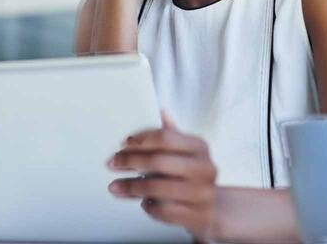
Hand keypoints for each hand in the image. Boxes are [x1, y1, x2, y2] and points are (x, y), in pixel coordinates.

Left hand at [108, 112, 218, 239]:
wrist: (213, 209)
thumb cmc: (192, 176)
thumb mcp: (186, 152)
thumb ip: (172, 135)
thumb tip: (161, 111)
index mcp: (199, 147)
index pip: (165, 138)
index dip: (140, 140)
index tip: (123, 144)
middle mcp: (204, 168)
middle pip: (158, 162)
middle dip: (130, 161)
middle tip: (112, 163)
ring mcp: (202, 194)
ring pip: (158, 188)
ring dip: (132, 187)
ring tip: (116, 186)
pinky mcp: (197, 216)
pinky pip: (164, 211)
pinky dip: (149, 207)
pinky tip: (143, 202)